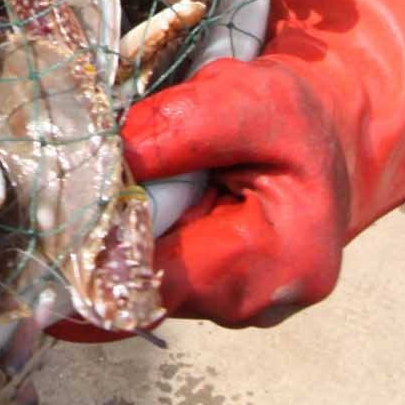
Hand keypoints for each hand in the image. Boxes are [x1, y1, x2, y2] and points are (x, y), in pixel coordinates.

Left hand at [115, 0, 404, 328]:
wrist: (318, 140)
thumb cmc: (290, 120)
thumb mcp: (247, 97)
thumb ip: (183, 124)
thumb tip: (115, 155)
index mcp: (284, 259)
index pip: (167, 274)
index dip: (115, 232)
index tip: (87, 187)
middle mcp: (259, 303)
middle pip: (147, 284)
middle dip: (117, 228)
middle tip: (110, 170)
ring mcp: (234, 307)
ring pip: (144, 281)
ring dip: (129, 231)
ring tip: (151, 178)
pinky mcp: (210, 297)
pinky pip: (153, 276)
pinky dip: (140, 238)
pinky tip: (156, 200)